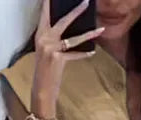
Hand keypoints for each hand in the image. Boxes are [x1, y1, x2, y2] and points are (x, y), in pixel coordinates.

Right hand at [32, 0, 104, 114]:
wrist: (41, 89)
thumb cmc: (44, 69)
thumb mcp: (45, 50)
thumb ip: (53, 37)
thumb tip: (68, 28)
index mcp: (40, 35)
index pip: (45, 14)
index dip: (49, 3)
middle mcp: (44, 39)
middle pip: (63, 21)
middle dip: (76, 11)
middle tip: (87, 2)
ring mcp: (51, 49)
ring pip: (74, 38)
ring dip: (89, 34)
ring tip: (100, 29)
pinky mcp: (58, 59)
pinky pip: (75, 54)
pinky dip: (84, 54)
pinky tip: (93, 51)